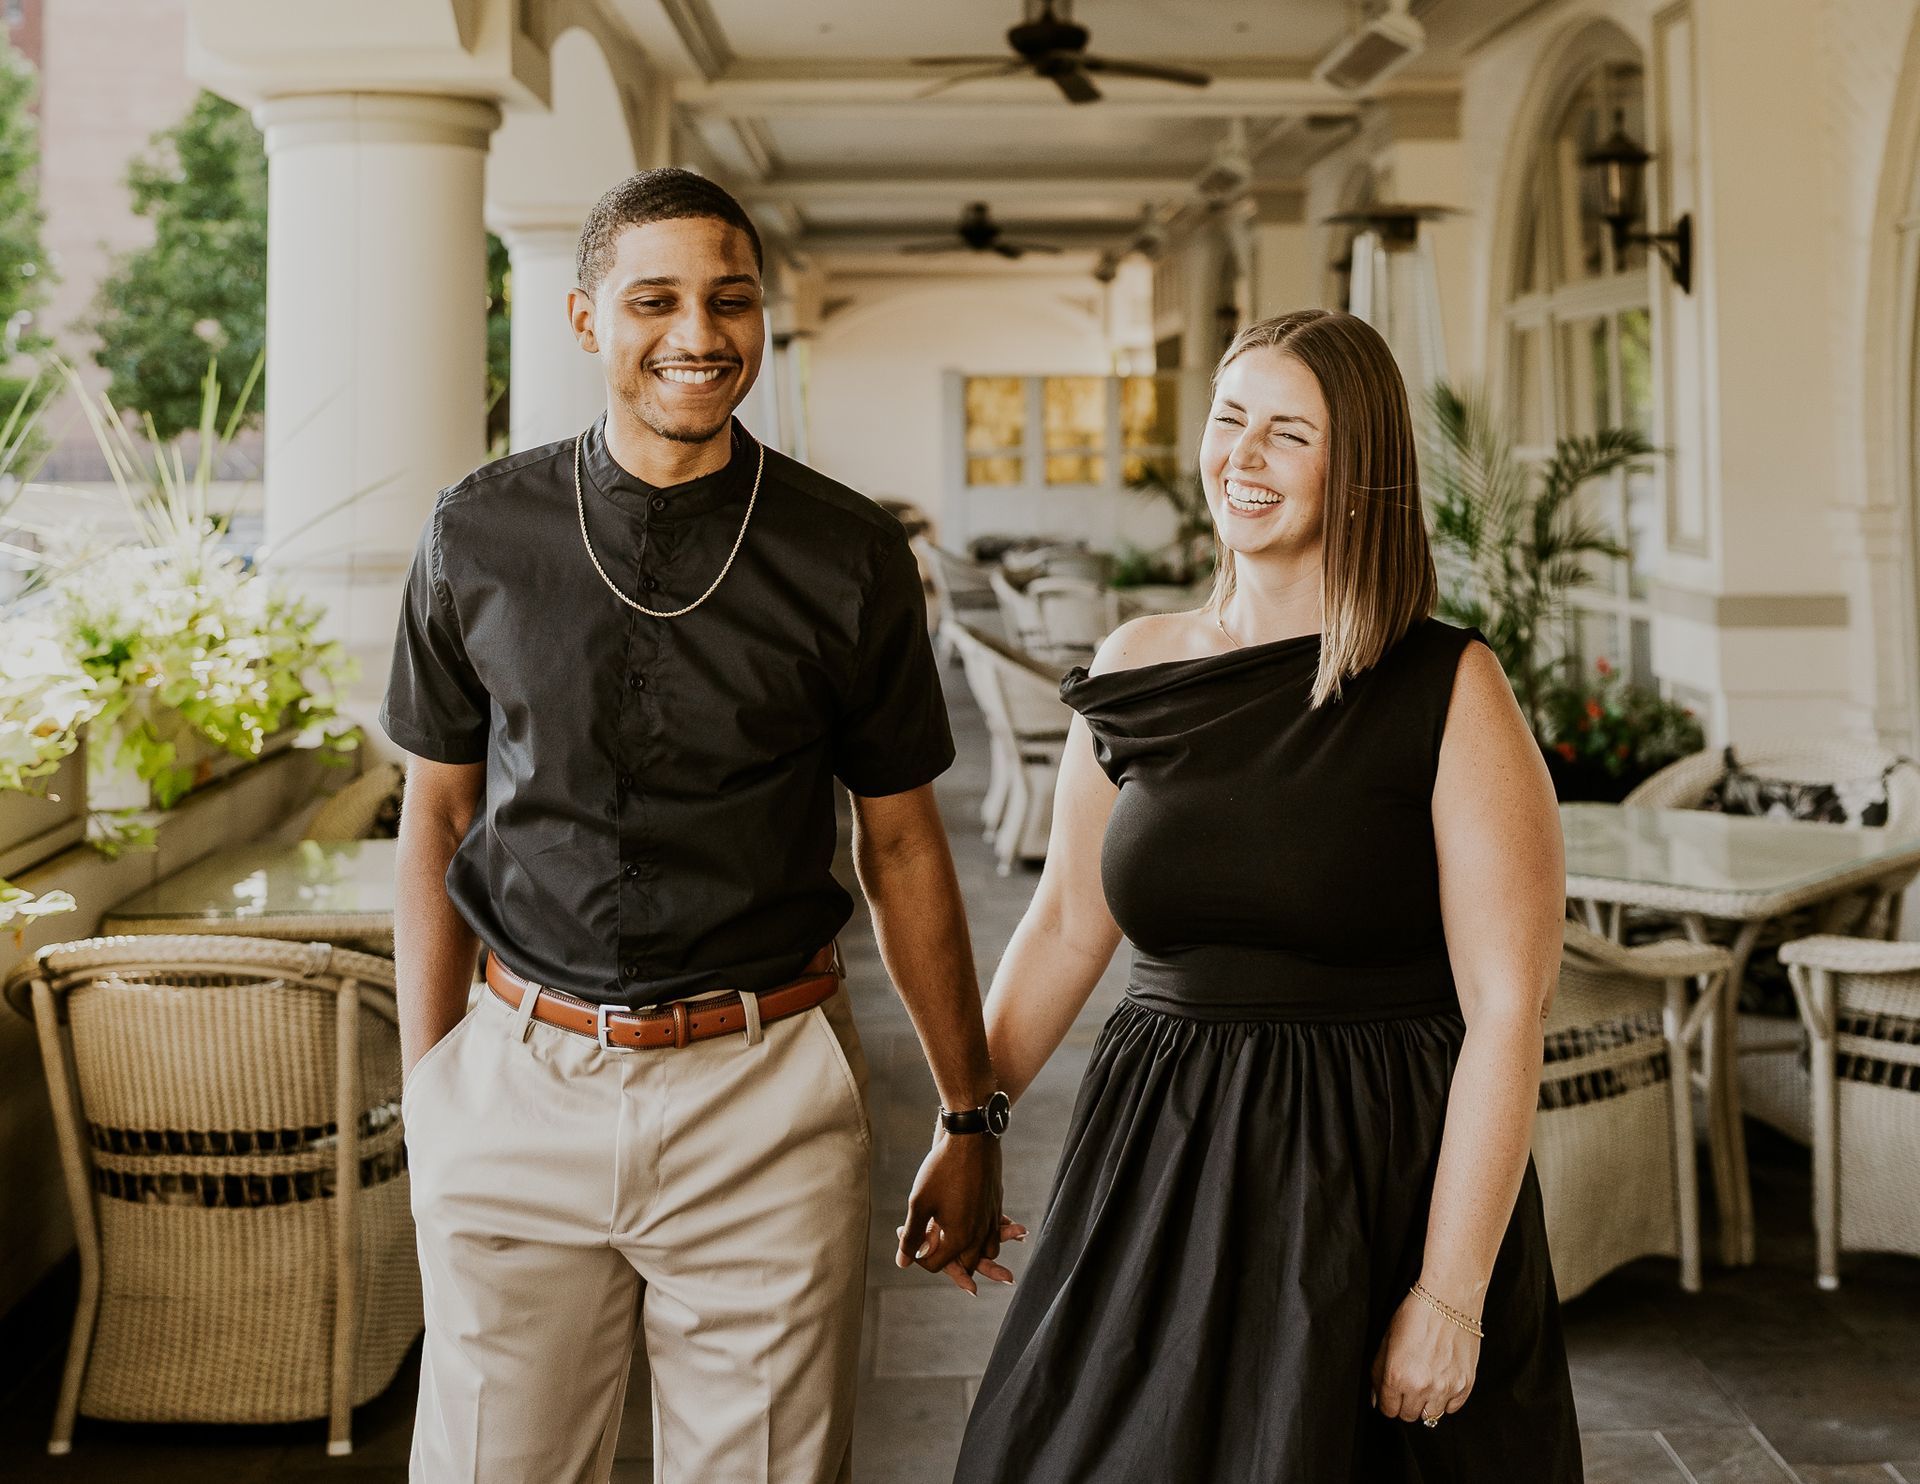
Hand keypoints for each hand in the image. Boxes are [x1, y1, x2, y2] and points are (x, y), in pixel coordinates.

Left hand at [895, 1130, 1006, 1294]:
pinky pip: (995, 1230)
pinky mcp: (997, 1204)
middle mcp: (980, 1234)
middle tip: (932, 1245)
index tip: (909, 1235)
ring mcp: (991, 1219)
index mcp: (960, 1238)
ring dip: (973, 1251)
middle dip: (950, 1263)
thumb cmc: (942, 1169)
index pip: (937, 1265)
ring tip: (955, 1241)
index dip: (919, 1256)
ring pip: (988, 1250)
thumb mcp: (919, 1202)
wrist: (971, 1138)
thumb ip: (912, 1236)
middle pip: (967, 1264)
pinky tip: (972, 1221)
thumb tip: (902, 1263)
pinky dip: (987, 1233)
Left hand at [1370, 1288, 1479, 1426]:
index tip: (1391, 1394)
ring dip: (1425, 1404)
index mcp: (1396, 1375)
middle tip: (1408, 1386)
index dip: (1388, 1401)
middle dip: (1405, 1403)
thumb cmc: (1416, 1314)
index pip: (1388, 1410)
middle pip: (1408, 1416)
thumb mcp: (1386, 1340)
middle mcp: (1421, 1386)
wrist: (1448, 1299)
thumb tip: (1377, 1399)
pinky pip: (1452, 1408)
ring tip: (1426, 1382)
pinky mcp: (1465, 1385)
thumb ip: (1378, 1373)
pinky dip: (1446, 1399)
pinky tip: (1442, 1380)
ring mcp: (1445, 1388)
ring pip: (1430, 1416)